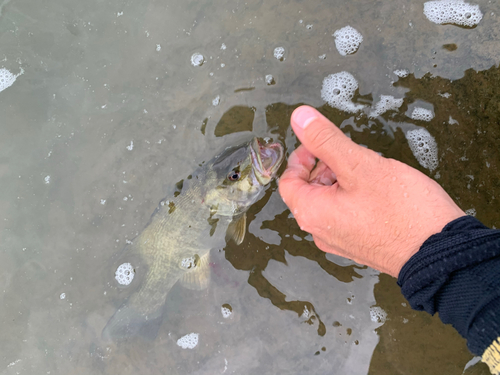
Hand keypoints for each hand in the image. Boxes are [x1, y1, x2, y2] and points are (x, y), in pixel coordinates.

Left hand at [279, 106, 464, 276]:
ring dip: (343, 180)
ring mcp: (341, 242)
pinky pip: (347, 215)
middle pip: (309, 191)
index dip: (302, 156)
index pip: (289, 181)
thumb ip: (326, 140)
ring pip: (330, 202)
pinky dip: (355, 197)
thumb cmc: (401, 210)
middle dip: (326, 166)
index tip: (321, 143)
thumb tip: (299, 117)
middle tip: (352, 155)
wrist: (441, 252)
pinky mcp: (361, 246)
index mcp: (312, 214)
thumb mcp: (360, 165)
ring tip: (370, 170)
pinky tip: (380, 190)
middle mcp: (321, 232)